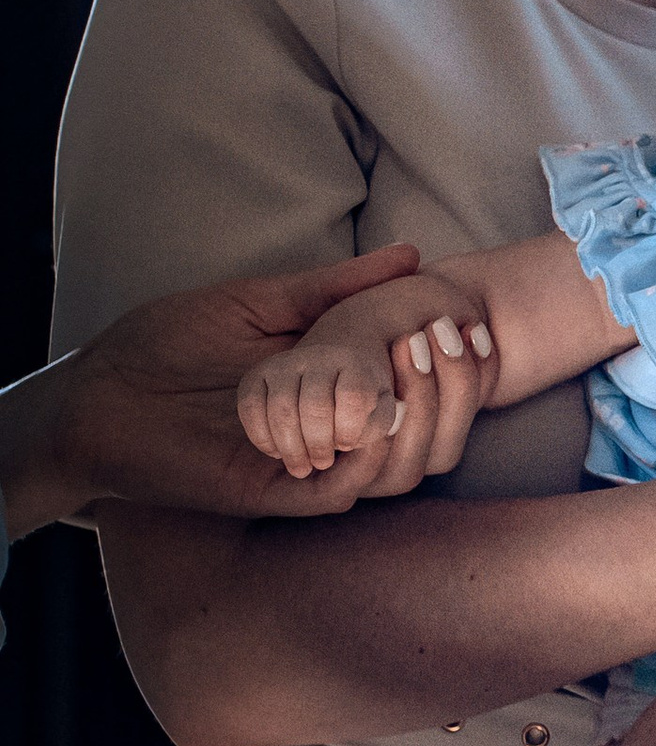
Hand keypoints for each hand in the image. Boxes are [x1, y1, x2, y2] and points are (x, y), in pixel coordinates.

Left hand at [26, 246, 459, 531]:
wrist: (96, 395)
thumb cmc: (165, 345)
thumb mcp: (262, 302)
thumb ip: (333, 287)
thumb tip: (411, 256)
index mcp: (335, 388)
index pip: (418, 387)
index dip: (454, 359)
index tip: (468, 320)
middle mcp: (332, 433)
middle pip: (425, 431)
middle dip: (450, 386)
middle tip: (448, 338)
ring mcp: (309, 464)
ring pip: (396, 463)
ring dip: (417, 415)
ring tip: (414, 359)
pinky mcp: (279, 490)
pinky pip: (345, 485)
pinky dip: (367, 451)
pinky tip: (372, 404)